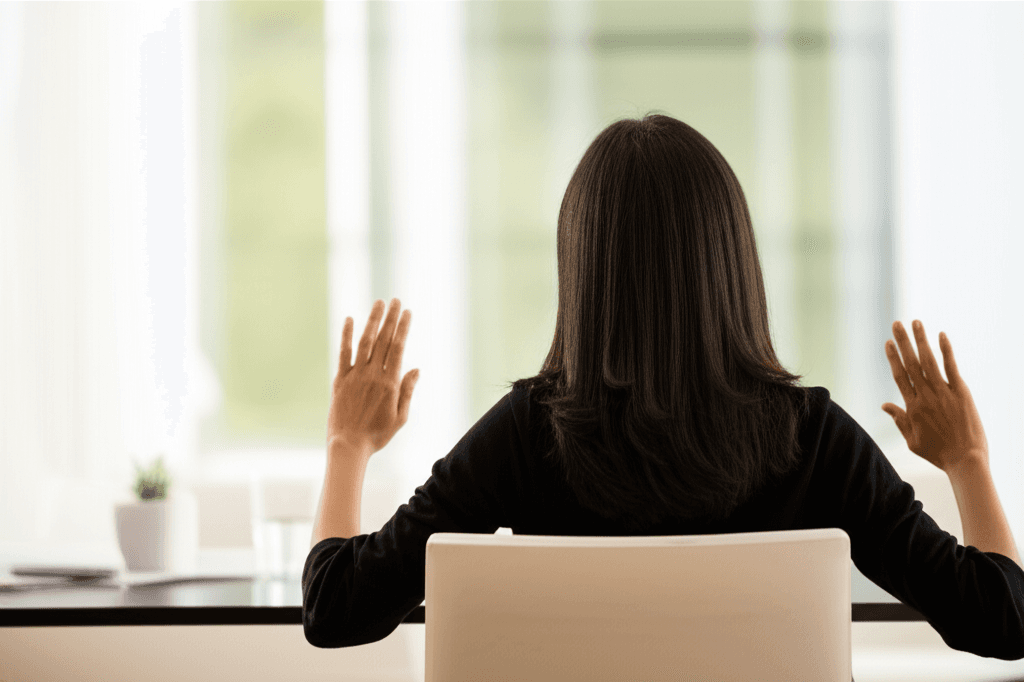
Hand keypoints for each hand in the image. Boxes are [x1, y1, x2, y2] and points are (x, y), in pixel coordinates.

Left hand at [328, 298, 418, 453]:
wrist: (348, 445)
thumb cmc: (377, 435)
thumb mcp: (400, 417)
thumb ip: (407, 391)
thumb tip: (415, 369)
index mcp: (390, 384)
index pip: (398, 348)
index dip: (403, 328)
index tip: (407, 312)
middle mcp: (373, 375)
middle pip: (384, 340)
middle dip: (391, 318)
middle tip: (396, 300)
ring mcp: (355, 376)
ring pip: (365, 342)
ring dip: (372, 321)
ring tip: (379, 303)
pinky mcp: (340, 380)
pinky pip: (343, 353)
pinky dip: (345, 335)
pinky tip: (348, 319)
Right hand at [881, 319, 988, 476]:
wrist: (965, 460)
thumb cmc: (938, 453)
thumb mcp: (912, 440)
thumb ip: (899, 419)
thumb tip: (884, 405)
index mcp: (912, 407)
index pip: (900, 376)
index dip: (893, 357)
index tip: (888, 342)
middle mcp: (925, 396)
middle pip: (911, 364)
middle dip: (903, 342)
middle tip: (896, 324)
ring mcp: (943, 392)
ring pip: (929, 361)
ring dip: (921, 340)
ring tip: (915, 322)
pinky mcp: (961, 392)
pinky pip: (951, 367)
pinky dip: (946, 350)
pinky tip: (941, 335)